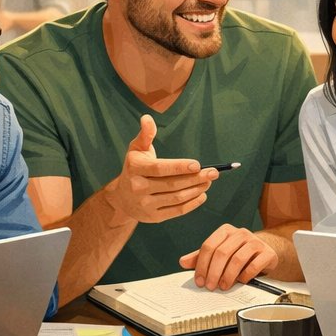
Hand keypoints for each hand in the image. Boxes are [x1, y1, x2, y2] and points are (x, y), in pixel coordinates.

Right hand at [103, 114, 218, 224]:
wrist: (122, 198)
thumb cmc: (135, 168)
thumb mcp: (136, 149)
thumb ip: (145, 134)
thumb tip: (147, 118)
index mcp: (135, 168)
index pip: (160, 168)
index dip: (179, 167)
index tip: (197, 164)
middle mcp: (138, 187)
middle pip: (172, 184)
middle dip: (195, 178)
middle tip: (213, 172)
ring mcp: (145, 204)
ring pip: (176, 198)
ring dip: (196, 190)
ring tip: (209, 181)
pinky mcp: (153, 217)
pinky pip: (177, 211)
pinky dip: (192, 204)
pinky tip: (202, 194)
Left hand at [178, 225, 276, 289]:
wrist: (266, 253)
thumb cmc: (239, 253)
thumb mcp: (219, 253)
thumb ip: (201, 257)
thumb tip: (182, 262)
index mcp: (226, 231)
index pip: (209, 246)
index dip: (202, 265)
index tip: (199, 281)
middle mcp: (240, 233)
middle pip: (222, 253)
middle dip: (213, 272)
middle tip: (210, 287)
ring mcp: (255, 242)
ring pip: (237, 259)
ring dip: (228, 276)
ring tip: (223, 287)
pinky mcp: (267, 252)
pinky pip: (254, 265)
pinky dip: (245, 276)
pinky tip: (240, 282)